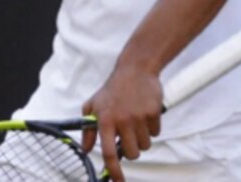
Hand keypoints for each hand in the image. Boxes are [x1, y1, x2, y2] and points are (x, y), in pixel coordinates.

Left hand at [81, 66, 162, 181]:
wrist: (135, 69)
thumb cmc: (112, 89)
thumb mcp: (93, 105)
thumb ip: (88, 129)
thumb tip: (85, 149)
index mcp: (105, 120)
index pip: (108, 153)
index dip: (113, 171)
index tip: (118, 181)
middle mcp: (122, 120)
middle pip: (131, 153)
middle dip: (131, 150)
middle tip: (128, 137)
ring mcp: (139, 117)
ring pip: (145, 145)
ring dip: (142, 138)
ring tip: (136, 121)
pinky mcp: (153, 112)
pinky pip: (156, 132)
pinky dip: (152, 127)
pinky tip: (145, 113)